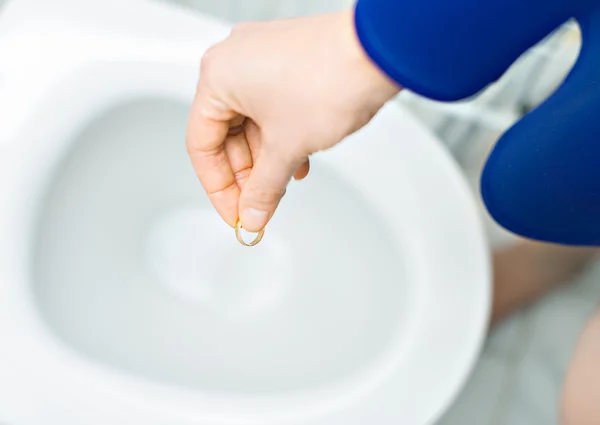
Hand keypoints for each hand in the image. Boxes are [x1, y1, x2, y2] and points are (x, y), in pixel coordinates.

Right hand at [186, 9, 398, 231]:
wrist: (379, 51)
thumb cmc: (331, 78)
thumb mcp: (286, 146)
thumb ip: (263, 188)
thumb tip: (252, 212)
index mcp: (218, 77)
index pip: (202, 146)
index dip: (218, 188)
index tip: (234, 212)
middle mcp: (235, 62)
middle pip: (226, 135)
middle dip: (246, 176)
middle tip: (259, 205)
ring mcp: (262, 57)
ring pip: (251, 123)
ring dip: (267, 159)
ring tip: (282, 185)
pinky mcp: (287, 61)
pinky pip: (272, 107)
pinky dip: (281, 137)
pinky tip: (298, 159)